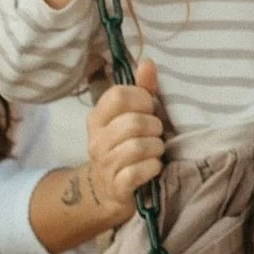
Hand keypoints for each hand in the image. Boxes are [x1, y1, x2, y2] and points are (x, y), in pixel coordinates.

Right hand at [84, 60, 164, 217]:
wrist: (108, 191)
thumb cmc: (126, 146)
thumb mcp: (132, 115)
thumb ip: (142, 89)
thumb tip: (147, 63)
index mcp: (98, 117)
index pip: (119, 95)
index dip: (142, 99)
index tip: (149, 109)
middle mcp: (97, 140)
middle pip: (133, 122)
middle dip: (154, 127)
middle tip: (156, 134)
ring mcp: (105, 165)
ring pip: (138, 147)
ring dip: (156, 148)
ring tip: (156, 151)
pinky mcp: (117, 187)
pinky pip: (138, 172)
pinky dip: (152, 168)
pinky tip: (153, 168)